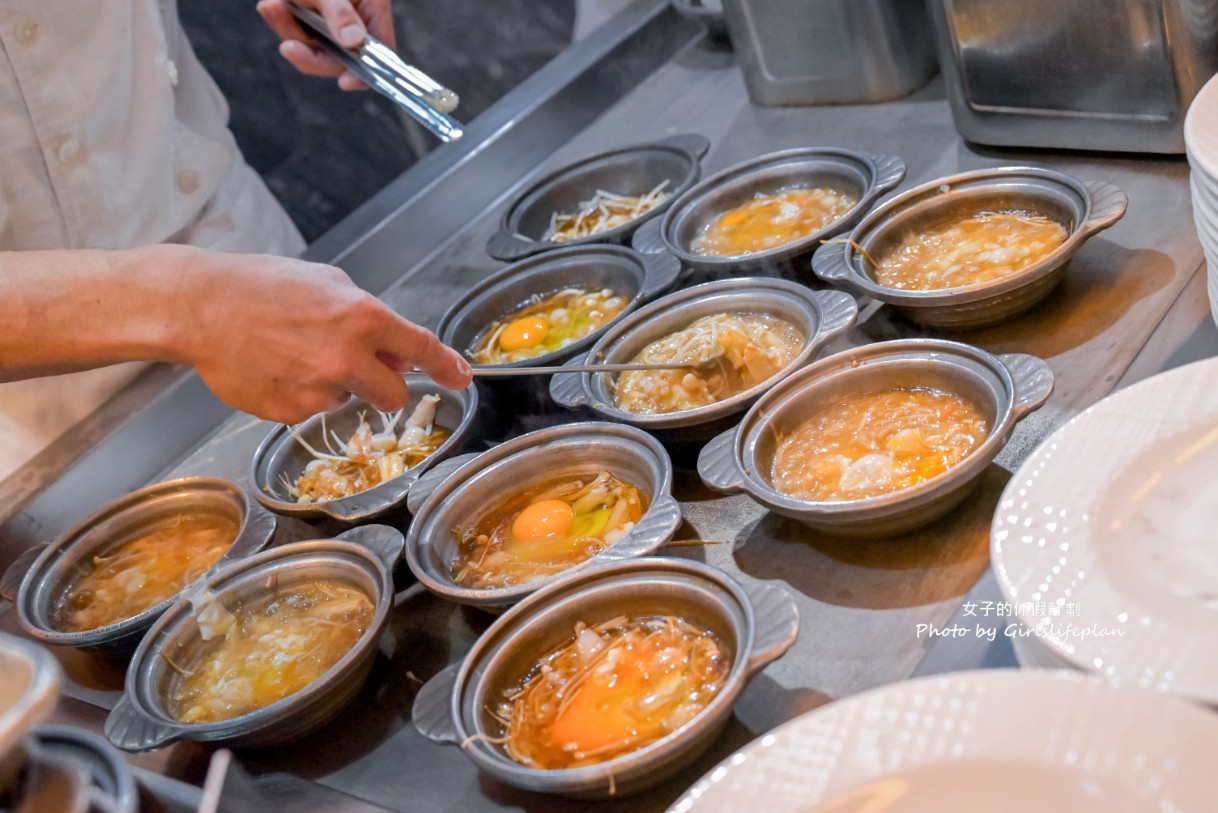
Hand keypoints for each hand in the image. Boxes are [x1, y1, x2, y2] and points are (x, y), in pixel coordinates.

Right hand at [165, 246, 470, 423]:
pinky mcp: (289, 412)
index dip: (447, 367)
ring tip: (294, 353)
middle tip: (357, 366)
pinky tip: (275, 367)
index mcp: (363, 318)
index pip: (422, 349)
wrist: (199, 307)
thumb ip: (370, 318)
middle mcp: (347, 359)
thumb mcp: (328, 283)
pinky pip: (311, 410)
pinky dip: (301, 394)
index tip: (462, 378)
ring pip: (348, 401)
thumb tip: (396, 352)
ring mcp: (318, 390)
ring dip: (334, 385)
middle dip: (384, 385)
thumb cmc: (261, 285)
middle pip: (393, 395)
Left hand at [256, 0, 394, 90]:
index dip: (364, 73)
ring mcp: (327, 20)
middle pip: (337, 57)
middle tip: (289, 46)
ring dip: (287, 30)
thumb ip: (340, 12)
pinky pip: (291, 28)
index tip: (346, 82)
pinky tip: (273, 4)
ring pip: (309, 44)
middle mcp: (352, 21)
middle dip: (309, 54)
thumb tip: (353, 40)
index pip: (377, 54)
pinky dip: (279, 18)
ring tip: (273, 6)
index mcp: (372, 13)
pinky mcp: (304, 15)